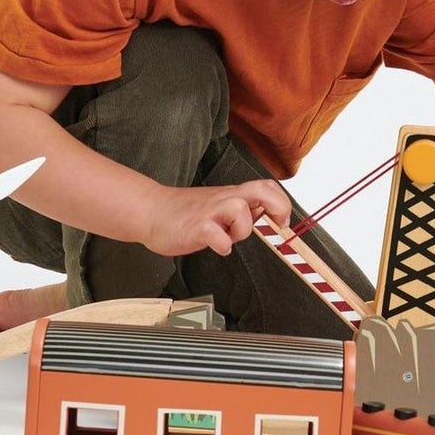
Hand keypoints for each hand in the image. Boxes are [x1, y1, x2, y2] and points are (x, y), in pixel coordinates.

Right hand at [137, 179, 291, 256]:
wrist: (152, 211)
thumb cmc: (185, 212)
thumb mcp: (219, 205)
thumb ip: (242, 208)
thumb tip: (264, 212)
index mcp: (232, 195)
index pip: (267, 187)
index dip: (282, 202)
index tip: (283, 221)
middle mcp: (224, 199)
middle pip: (261, 190)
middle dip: (278, 206)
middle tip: (279, 225)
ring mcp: (209, 212)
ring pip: (240, 211)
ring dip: (242, 229)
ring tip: (229, 237)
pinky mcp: (195, 227)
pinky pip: (216, 235)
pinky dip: (221, 244)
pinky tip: (217, 247)